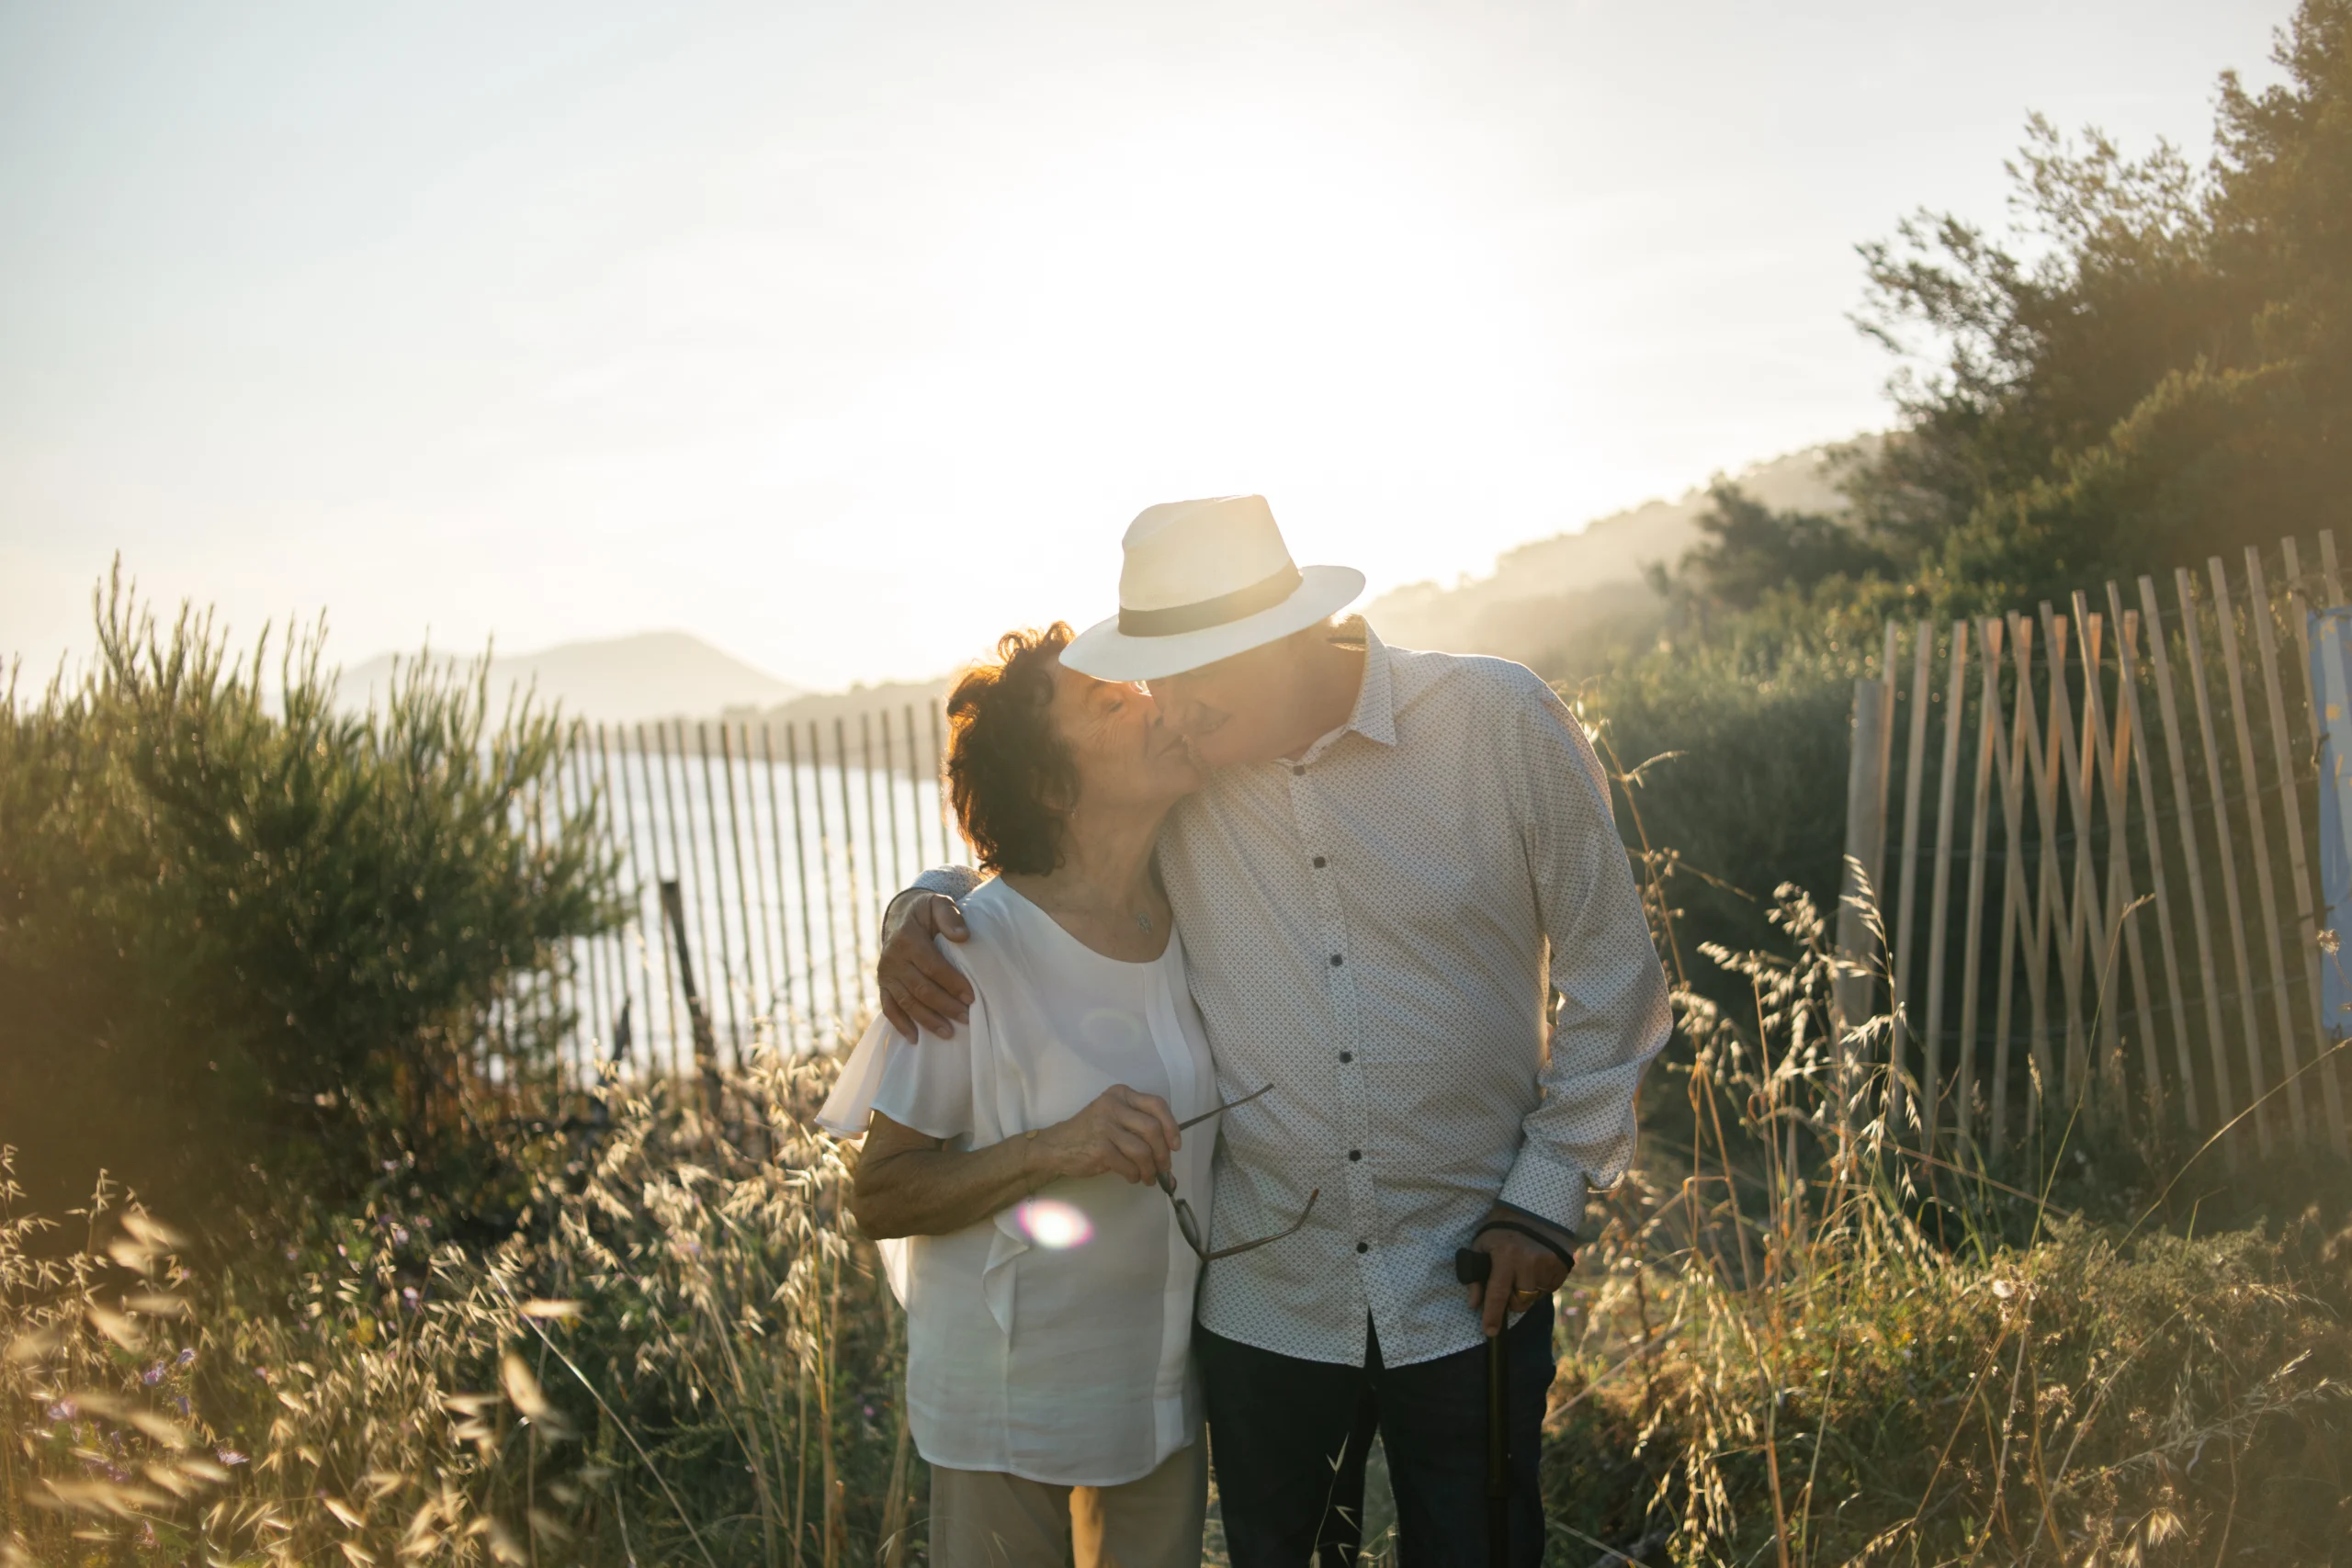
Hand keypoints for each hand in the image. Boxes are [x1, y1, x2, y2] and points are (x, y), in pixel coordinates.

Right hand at [878, 892, 974, 1038]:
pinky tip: (915, 1039)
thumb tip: (962, 936)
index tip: (971, 997)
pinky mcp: (883, 984)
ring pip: (906, 1002)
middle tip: (966, 1018)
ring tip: (948, 1033)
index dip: (952, 983)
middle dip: (944, 1006)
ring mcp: (885, 974)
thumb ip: (950, 916)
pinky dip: (900, 1024)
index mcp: (907, 939)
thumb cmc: (926, 911)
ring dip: (927, 1020)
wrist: (901, 914)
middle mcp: (893, 958)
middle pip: (920, 988)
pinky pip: (889, 1007)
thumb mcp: (938, 903)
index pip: (932, 966)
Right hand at [1033, 1086, 1182, 1185]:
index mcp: (1121, 1094)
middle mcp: (1114, 1105)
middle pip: (1153, 1129)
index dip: (1172, 1126)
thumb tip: (1170, 1154)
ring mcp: (1105, 1126)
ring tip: (1148, 1177)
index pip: (1157, 1105)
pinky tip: (1133, 1177)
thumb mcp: (1114, 1118)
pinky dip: (1135, 1175)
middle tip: (1164, 1167)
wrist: (1056, 1146)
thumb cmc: (1090, 1133)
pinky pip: (1129, 1165)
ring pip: (1143, 1150)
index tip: (1176, 1145)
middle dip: (1163, 1153)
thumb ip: (1139, 1129)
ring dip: (1150, 1169)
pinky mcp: (1100, 1147)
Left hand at [1465, 1211, 1573, 1336]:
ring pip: (1535, 1298)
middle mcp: (1530, 1263)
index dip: (1492, 1315)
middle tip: (1508, 1283)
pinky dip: (1540, 1286)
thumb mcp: (1482, 1245)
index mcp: (1507, 1256)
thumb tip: (1474, 1304)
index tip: (1490, 1332)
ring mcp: (1549, 1265)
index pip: (1498, 1294)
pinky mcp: (1563, 1267)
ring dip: (1526, 1292)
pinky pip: (1549, 1290)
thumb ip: (1476, 1276)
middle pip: (1519, 1302)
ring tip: (1522, 1271)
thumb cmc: (1502, 1228)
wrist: (1536, 1209)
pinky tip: (1535, 1269)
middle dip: (1511, 1300)